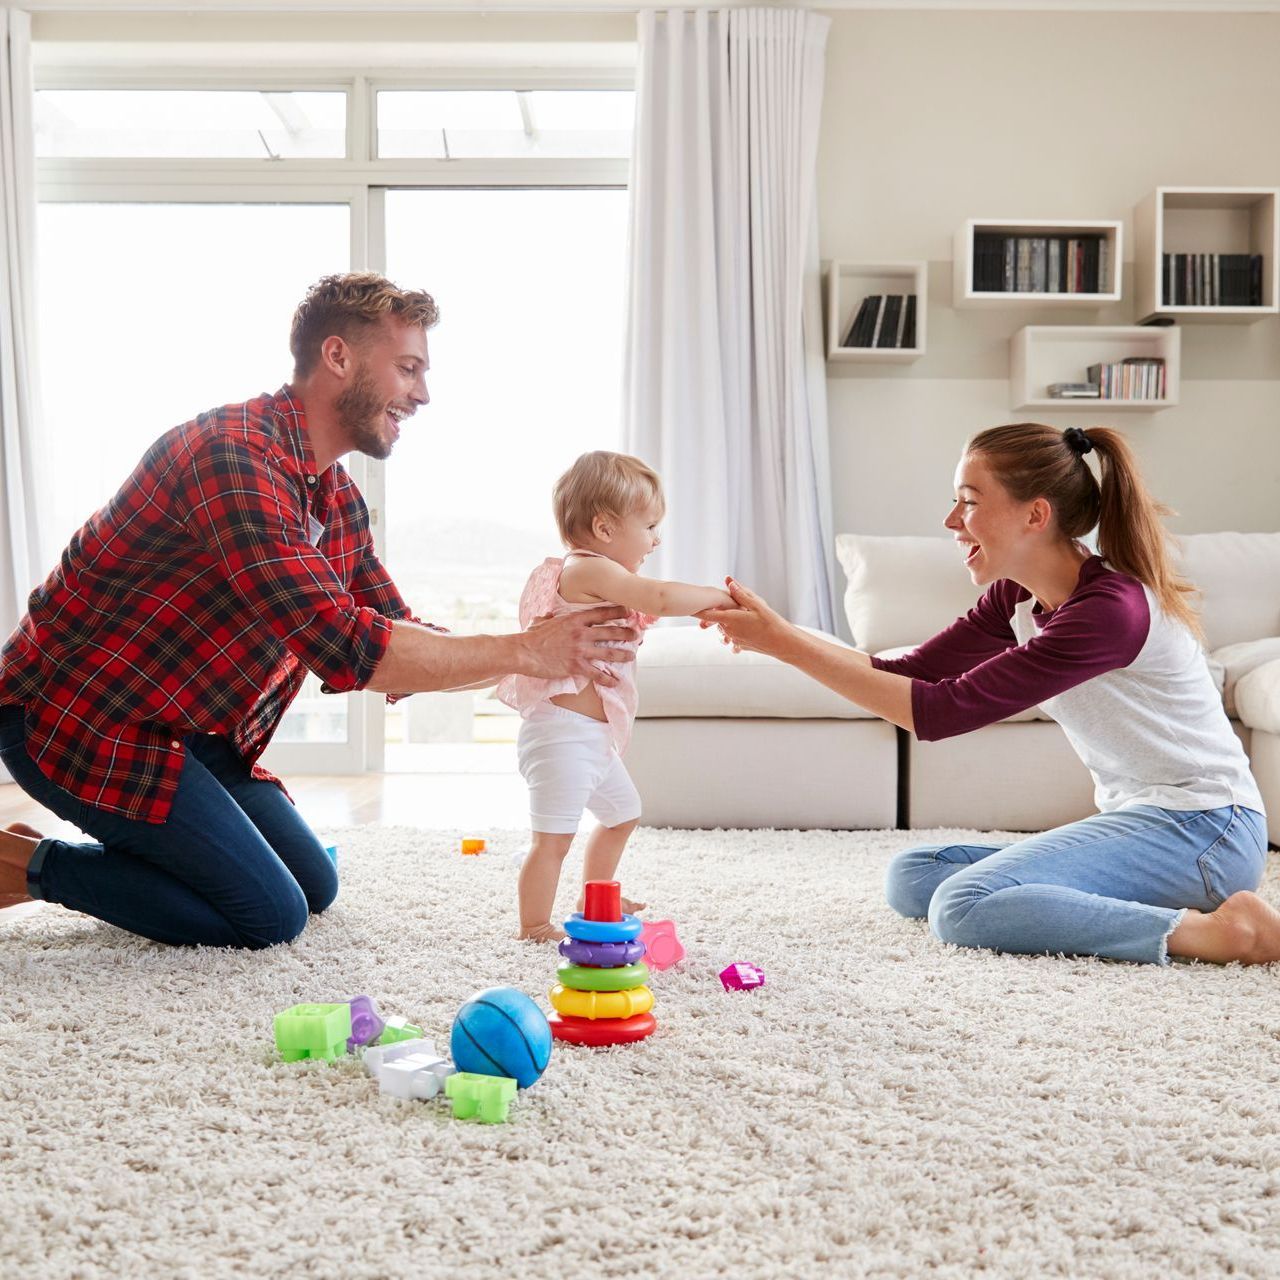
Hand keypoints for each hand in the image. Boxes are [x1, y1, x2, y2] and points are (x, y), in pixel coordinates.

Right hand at [521, 605, 636, 686]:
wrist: (523, 652)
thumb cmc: (531, 636)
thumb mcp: (542, 620)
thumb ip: (551, 617)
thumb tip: (551, 616)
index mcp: (574, 619)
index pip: (601, 613)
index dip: (618, 611)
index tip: (628, 611)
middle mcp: (580, 633)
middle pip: (610, 631)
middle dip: (626, 633)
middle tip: (636, 635)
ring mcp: (579, 650)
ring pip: (608, 652)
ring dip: (623, 654)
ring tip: (632, 656)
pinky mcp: (575, 666)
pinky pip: (596, 673)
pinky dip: (607, 678)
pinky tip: (615, 682)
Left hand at [698, 578, 793, 656]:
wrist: (783, 644)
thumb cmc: (772, 623)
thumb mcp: (758, 605)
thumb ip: (741, 594)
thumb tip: (728, 581)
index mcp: (731, 619)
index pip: (707, 614)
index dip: (696, 610)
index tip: (687, 606)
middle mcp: (730, 631)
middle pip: (717, 620)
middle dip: (717, 614)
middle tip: (725, 607)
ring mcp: (734, 640)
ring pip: (724, 628)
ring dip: (728, 623)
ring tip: (743, 618)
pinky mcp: (741, 646)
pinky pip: (733, 637)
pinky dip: (736, 632)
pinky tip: (747, 629)